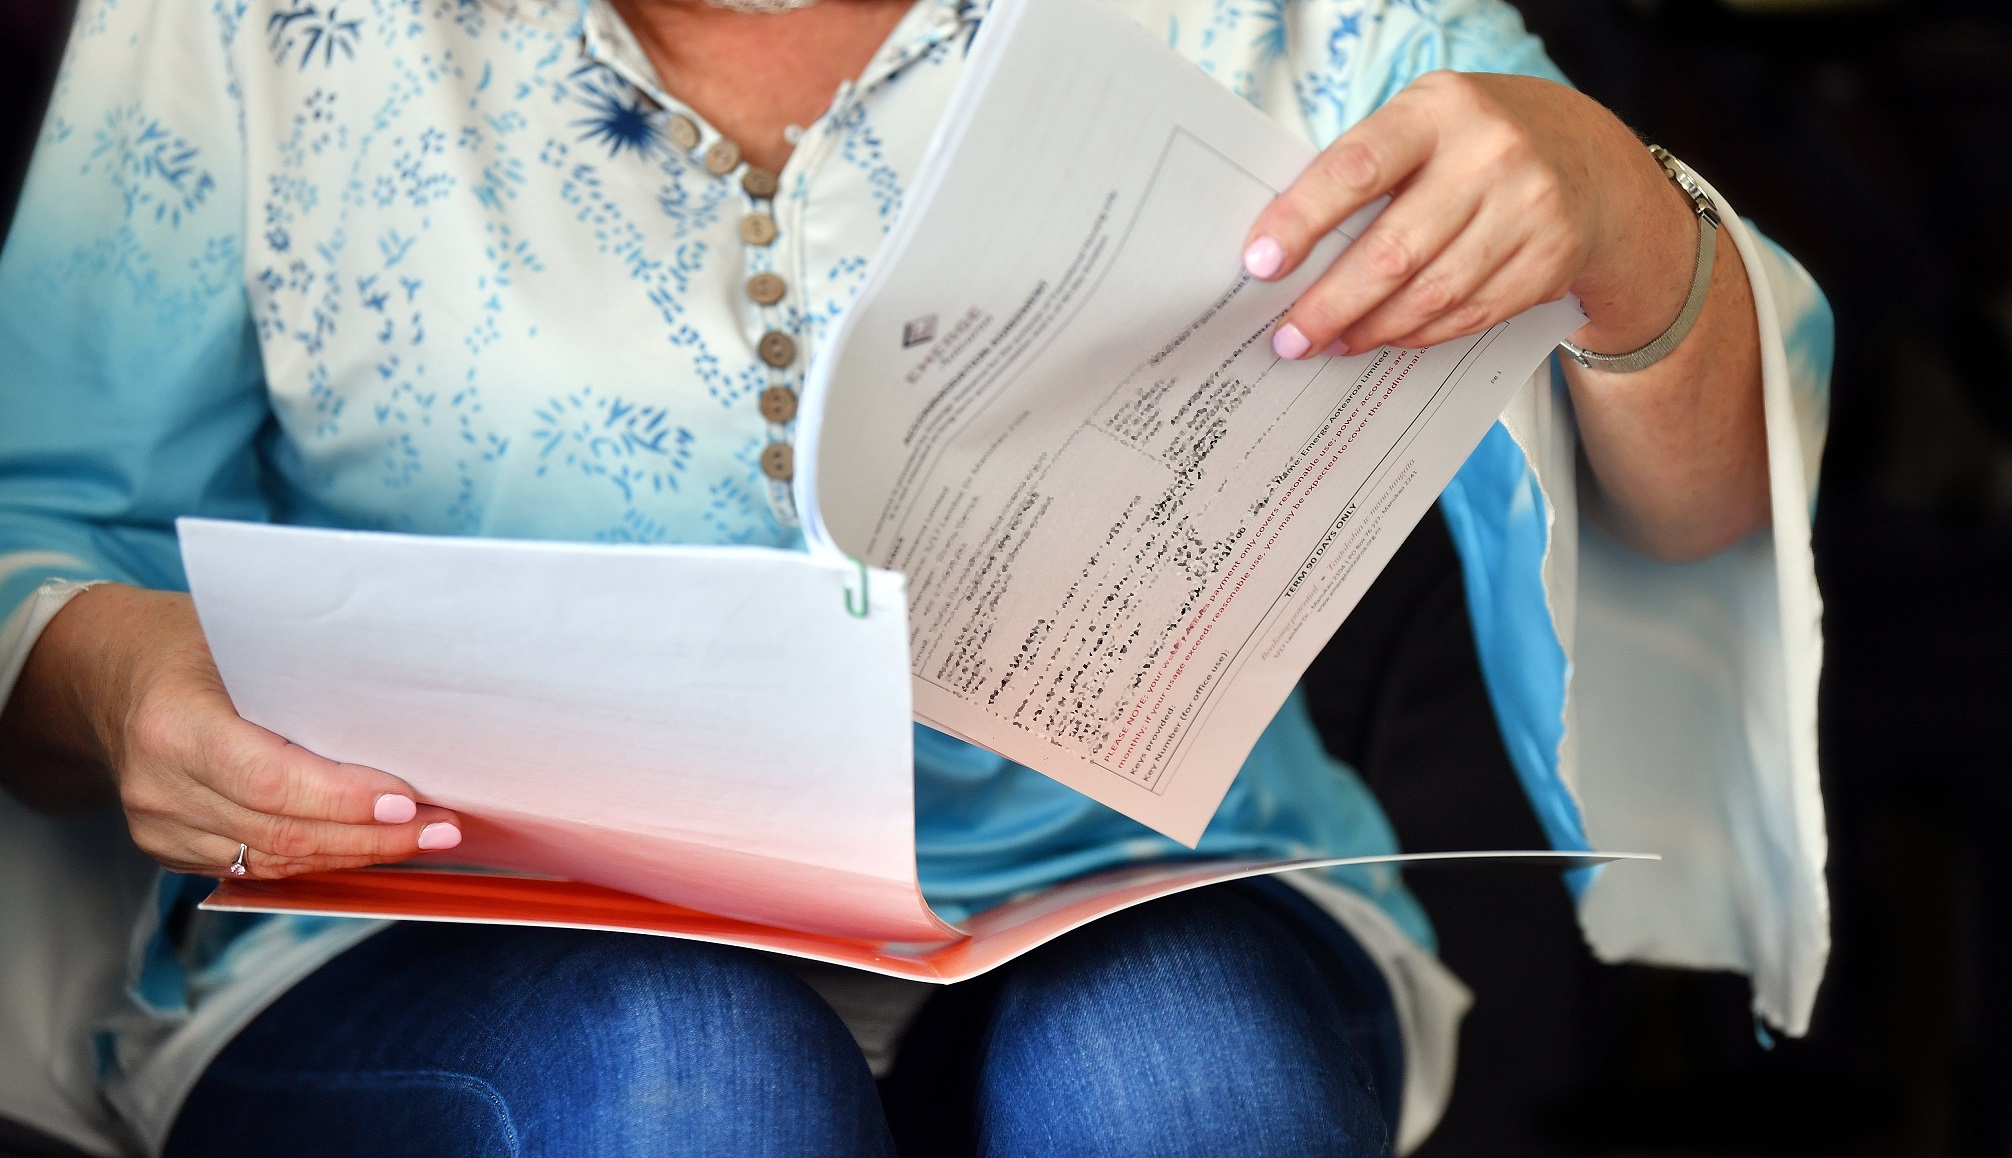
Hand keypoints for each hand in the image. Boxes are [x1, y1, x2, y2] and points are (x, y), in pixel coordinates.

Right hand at [0, 584, 460, 878]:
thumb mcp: (239, 637)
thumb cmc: (187, 643)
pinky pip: (256, 867)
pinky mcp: (169, 849)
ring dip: (355, 854)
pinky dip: (318, 859)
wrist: (105, 674)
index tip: (409, 802)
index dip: (344, 800)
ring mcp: (158, 826)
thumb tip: (401, 711)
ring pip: (274, 860)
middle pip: (280, 831)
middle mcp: (158, 786)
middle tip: (443, 828)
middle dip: (372, 836)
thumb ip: (305, 676)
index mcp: (172, 724)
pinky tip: (369, 846)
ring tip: (423, 839)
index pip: (271, 781)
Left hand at [1243, 71, 1768, 561]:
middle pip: (1392, 251)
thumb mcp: (1424, 125)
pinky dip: (1416, 334)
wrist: (1590, 161)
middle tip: (1287, 338)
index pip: (1356, 168)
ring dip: (1368, 329)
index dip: (1302, 220)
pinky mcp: (1550, 260)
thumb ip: (1365, 173)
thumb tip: (1285, 251)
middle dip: (1328, 304)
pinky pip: (1466, 315)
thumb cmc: (1473, 144)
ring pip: (1430, 295)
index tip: (1260, 263)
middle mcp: (1491, 154)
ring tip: (1326, 343)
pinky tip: (1382, 338)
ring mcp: (1528, 210)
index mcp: (1439, 109)